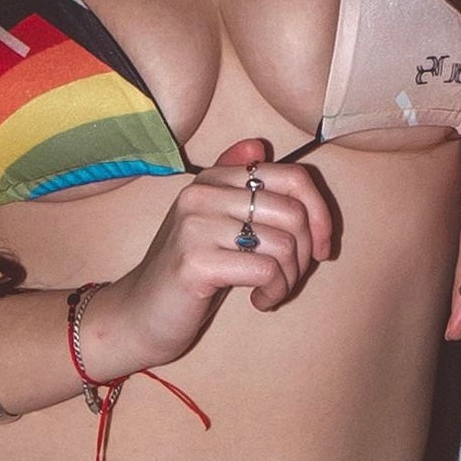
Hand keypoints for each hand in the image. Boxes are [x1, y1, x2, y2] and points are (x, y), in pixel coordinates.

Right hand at [86, 139, 332, 380]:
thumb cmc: (190, 270)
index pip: (293, 177)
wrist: (138, 314)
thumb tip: (259, 146)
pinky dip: (274, 291)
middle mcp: (203, 192)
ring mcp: (196, 225)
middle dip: (306, 253)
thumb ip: (239, 186)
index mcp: (214, 178)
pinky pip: (266, 270)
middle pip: (294, 212)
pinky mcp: (195, 261)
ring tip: (271, 290)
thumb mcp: (217, 223)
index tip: (322, 247)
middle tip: (289, 277)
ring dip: (289, 278)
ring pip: (284, 243)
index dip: (320, 213)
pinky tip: (258, 301)